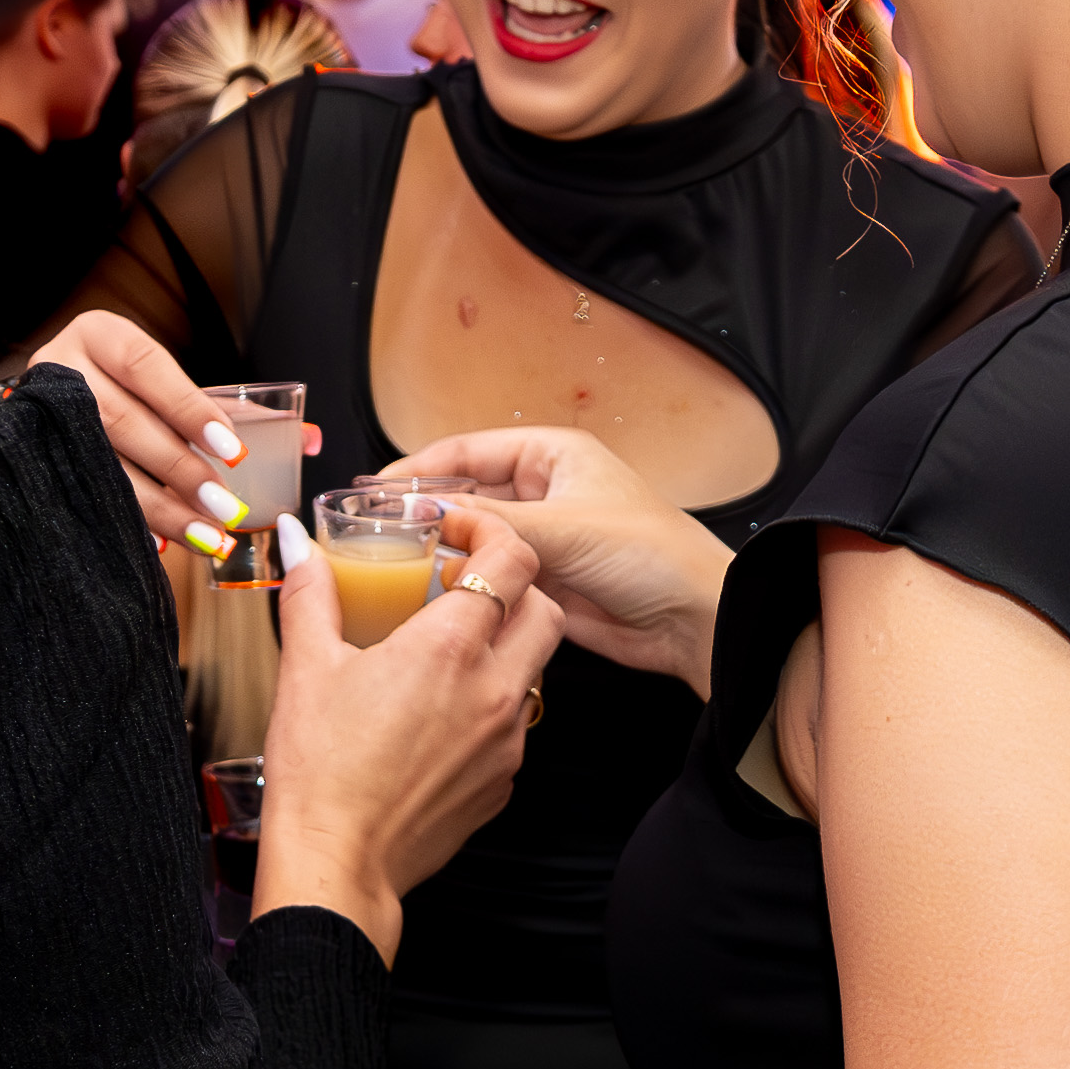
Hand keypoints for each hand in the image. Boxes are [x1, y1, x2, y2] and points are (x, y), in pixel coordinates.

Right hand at [23, 311, 313, 558]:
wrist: (55, 402)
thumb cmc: (132, 393)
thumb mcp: (175, 388)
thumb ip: (237, 412)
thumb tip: (312, 442)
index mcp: (102, 336)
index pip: (148, 367)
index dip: (190, 409)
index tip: (232, 450)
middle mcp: (62, 370)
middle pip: (124, 423)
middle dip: (180, 471)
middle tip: (228, 509)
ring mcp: (39, 416)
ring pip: (101, 466)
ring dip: (159, 507)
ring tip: (207, 537)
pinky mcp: (33, 458)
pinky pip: (83, 496)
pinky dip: (127, 523)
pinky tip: (161, 546)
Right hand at [250, 512, 556, 946]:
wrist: (338, 863)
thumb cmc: (321, 773)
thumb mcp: (306, 667)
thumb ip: (312, 593)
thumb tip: (300, 544)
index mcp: (448, 649)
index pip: (513, 560)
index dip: (493, 531)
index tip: (461, 532)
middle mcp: (493, 690)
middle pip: (544, 608)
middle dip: (514, 586)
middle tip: (466, 585)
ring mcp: (506, 739)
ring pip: (534, 668)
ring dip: (504, 645)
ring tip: (448, 650)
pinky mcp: (503, 780)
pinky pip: (515, 724)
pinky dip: (490, 704)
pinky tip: (441, 713)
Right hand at [374, 425, 728, 691]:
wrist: (693, 618)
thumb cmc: (651, 553)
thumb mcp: (562, 528)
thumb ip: (489, 522)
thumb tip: (429, 513)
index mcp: (552, 455)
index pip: (469, 450)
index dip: (420, 468)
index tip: (377, 490)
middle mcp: (544, 491)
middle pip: (467, 494)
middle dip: (426, 512)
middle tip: (378, 534)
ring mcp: (543, 538)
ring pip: (475, 538)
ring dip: (444, 550)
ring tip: (396, 565)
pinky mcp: (544, 581)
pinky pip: (490, 576)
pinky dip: (465, 582)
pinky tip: (435, 593)